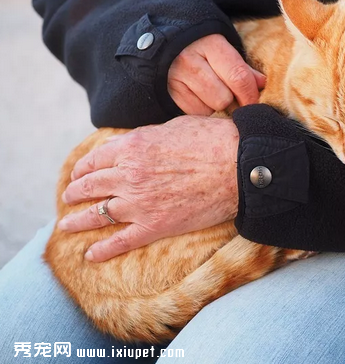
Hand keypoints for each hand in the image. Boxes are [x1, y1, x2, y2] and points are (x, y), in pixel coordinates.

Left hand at [58, 116, 239, 261]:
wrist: (239, 166)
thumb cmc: (213, 140)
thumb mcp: (174, 126)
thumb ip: (150, 136)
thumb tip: (141, 142)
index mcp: (132, 147)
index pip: (95, 160)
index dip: (82, 168)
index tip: (79, 173)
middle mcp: (129, 175)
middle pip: (90, 186)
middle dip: (75, 192)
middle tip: (69, 197)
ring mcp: (139, 203)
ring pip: (97, 214)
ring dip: (78, 221)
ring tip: (67, 225)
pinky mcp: (155, 226)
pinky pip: (121, 241)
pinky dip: (103, 251)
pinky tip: (90, 256)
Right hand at [168, 34, 265, 114]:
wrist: (161, 38)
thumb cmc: (199, 44)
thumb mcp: (221, 47)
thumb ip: (240, 66)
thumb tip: (262, 84)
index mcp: (210, 44)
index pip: (238, 76)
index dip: (250, 95)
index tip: (255, 103)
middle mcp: (190, 60)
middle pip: (223, 98)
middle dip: (231, 101)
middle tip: (229, 94)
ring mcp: (175, 77)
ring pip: (208, 109)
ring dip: (214, 106)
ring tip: (210, 92)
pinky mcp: (166, 93)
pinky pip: (192, 113)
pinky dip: (199, 110)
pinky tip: (196, 97)